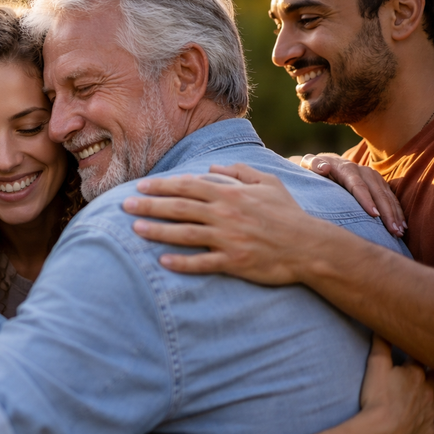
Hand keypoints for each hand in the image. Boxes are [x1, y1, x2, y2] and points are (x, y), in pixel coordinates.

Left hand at [122, 163, 317, 284]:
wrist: (310, 247)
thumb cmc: (288, 214)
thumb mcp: (268, 183)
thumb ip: (239, 172)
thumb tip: (212, 169)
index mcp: (231, 194)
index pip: (188, 186)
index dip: (162, 185)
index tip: (140, 185)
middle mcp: (226, 214)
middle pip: (180, 208)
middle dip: (149, 205)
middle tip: (123, 205)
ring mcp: (229, 239)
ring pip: (185, 234)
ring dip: (158, 231)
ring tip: (135, 229)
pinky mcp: (235, 263)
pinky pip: (203, 263)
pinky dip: (182, 263)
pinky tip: (162, 262)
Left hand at [299, 154, 404, 236]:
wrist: (325, 163)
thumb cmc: (314, 169)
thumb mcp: (309, 164)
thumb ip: (313, 164)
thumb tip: (323, 167)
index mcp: (345, 168)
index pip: (357, 185)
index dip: (366, 200)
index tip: (373, 215)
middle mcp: (363, 171)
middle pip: (377, 192)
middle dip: (386, 212)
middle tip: (393, 230)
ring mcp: (373, 177)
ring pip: (387, 196)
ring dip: (395, 214)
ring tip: (399, 232)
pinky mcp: (379, 183)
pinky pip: (391, 198)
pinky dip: (397, 211)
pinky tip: (402, 226)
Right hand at [358, 335, 433, 433]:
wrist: (382, 432)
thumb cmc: (378, 398)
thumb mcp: (375, 366)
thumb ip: (380, 346)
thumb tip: (382, 329)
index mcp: (415, 374)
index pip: (420, 358)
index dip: (414, 355)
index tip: (409, 354)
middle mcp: (427, 391)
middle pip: (433, 377)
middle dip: (428, 373)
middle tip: (417, 371)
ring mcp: (430, 412)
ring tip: (427, 391)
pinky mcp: (427, 431)